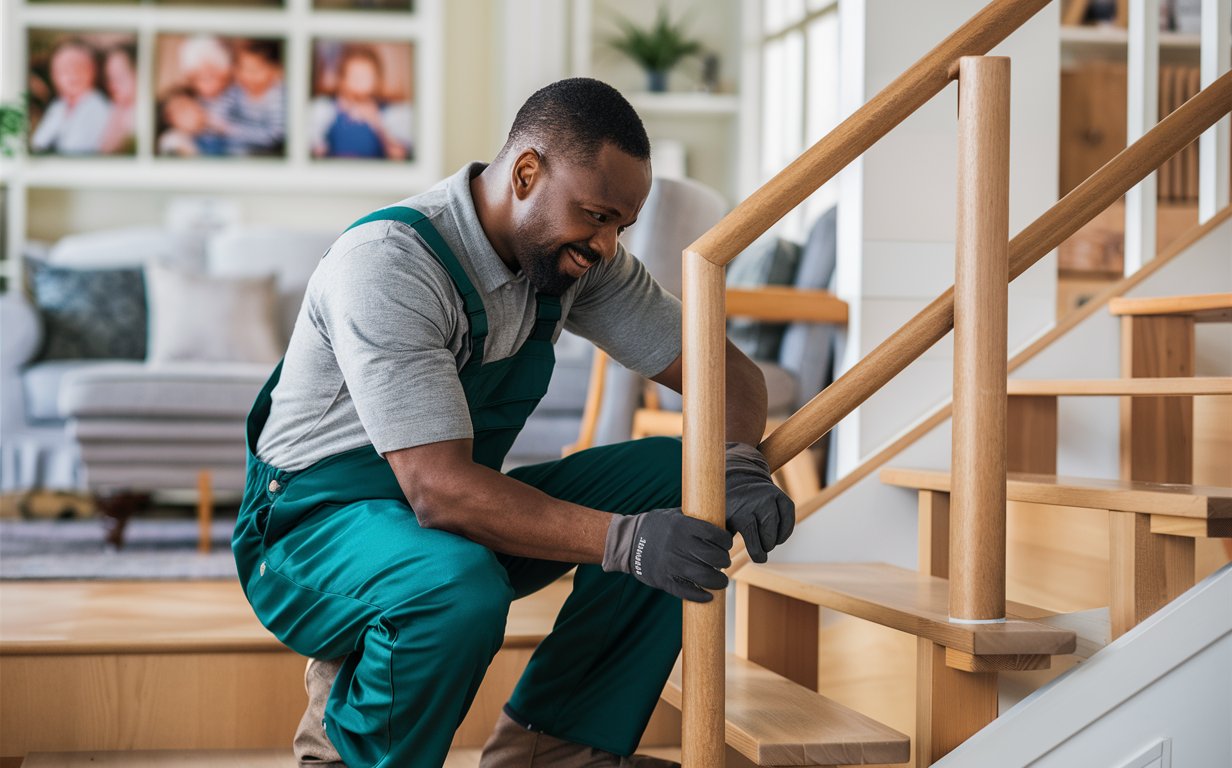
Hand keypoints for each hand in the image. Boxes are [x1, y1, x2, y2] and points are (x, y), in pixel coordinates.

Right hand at [601, 508, 732, 601]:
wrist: (628, 542)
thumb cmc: (656, 526)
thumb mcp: (675, 515)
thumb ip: (695, 520)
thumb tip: (723, 523)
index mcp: (682, 526)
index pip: (714, 535)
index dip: (725, 541)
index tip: (727, 544)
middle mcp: (677, 545)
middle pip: (713, 557)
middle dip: (724, 561)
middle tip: (724, 562)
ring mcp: (671, 564)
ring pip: (704, 577)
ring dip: (718, 581)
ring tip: (721, 581)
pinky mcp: (664, 579)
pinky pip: (687, 591)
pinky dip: (701, 596)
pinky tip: (709, 596)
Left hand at [725, 442, 794, 562]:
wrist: (737, 476)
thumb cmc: (726, 506)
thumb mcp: (720, 520)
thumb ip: (722, 539)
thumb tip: (718, 563)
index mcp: (739, 510)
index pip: (753, 538)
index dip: (758, 553)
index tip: (759, 558)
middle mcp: (757, 502)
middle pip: (769, 534)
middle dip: (766, 546)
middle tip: (762, 549)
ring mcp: (770, 497)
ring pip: (780, 527)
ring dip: (776, 539)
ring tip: (768, 542)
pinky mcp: (781, 495)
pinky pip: (789, 517)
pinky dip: (786, 530)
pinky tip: (778, 536)